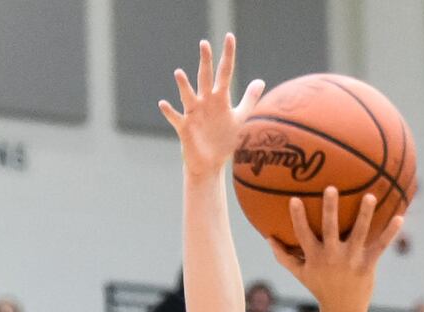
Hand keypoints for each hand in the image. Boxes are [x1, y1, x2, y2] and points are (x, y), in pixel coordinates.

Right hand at [158, 35, 264, 180]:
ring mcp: (194, 114)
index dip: (227, 54)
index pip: (225, 71)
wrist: (210, 164)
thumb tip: (260, 80)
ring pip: (188, 95)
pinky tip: (163, 104)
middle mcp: (206, 102)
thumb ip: (249, 100)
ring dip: (184, 85)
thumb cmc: (223, 140)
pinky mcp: (185, 128)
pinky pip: (176, 118)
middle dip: (205, 61)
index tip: (229, 36)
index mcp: (219, 98)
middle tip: (204, 43)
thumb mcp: (240, 118)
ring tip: (179, 73)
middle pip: (205, 77)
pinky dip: (169, 111)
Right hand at [267, 188, 403, 311]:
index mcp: (314, 257)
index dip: (298, 218)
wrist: (342, 310)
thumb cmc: (319, 287)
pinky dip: (390, 233)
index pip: (303, 234)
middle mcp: (331, 256)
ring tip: (370, 196)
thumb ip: (284, 256)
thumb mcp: (300, 273)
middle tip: (330, 188)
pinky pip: (380, 245)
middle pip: (329, 228)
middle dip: (330, 208)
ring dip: (365, 214)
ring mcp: (351, 260)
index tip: (294, 200)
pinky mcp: (367, 264)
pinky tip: (400, 217)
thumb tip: (268, 238)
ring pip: (359, 233)